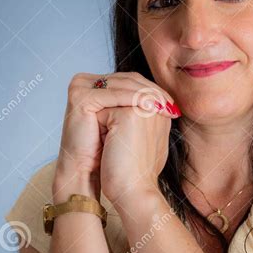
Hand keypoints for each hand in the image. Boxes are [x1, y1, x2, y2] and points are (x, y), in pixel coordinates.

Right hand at [52, 71, 179, 205]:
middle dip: (152, 92)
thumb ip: (143, 105)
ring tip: (165, 106)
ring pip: (122, 86)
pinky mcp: (79, 96)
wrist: (87, 172)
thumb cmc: (109, 152)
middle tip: (172, 105)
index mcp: (96, 84)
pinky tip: (151, 106)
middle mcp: (85, 81)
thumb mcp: (129, 123)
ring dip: (147, 94)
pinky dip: (134, 99)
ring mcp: (80, 86)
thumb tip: (172, 100)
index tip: (173, 105)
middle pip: (127, 80)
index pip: (130, 80)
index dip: (153, 90)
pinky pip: (113, 95)